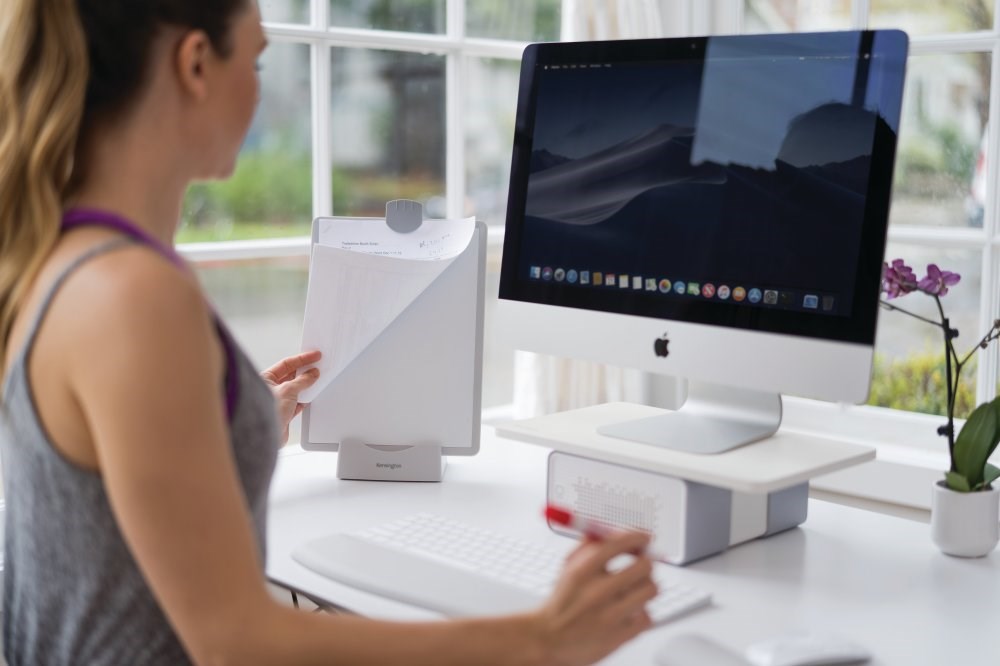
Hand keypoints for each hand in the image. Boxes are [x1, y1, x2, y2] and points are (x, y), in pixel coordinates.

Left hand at [261, 350, 321, 443]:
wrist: (266, 436)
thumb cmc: (266, 411)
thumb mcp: (288, 390)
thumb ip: (302, 380)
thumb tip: (311, 374)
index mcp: (265, 378)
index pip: (286, 364)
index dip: (302, 359)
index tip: (314, 356)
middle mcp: (269, 388)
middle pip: (290, 375)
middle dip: (304, 372)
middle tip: (317, 366)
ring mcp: (277, 401)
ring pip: (295, 389)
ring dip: (305, 385)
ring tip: (316, 379)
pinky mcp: (284, 413)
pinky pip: (297, 402)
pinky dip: (305, 398)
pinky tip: (311, 396)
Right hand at [532, 530, 655, 665]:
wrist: (548, 638)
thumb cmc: (561, 603)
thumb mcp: (568, 568)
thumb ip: (589, 546)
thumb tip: (613, 531)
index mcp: (583, 570)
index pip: (619, 543)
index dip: (637, 537)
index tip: (644, 538)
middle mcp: (597, 591)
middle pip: (643, 566)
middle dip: (646, 561)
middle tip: (642, 564)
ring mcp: (610, 615)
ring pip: (650, 590)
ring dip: (645, 587)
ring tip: (635, 590)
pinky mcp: (619, 636)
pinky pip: (648, 617)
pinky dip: (642, 614)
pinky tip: (630, 612)